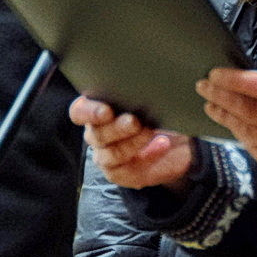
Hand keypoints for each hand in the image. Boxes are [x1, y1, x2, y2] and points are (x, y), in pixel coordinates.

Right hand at [69, 96, 192, 191]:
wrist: (177, 140)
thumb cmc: (158, 111)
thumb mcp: (151, 97)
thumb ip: (139, 91)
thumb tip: (145, 83)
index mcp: (95, 111)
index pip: (79, 112)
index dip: (89, 112)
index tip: (106, 111)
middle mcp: (96, 135)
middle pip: (96, 135)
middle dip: (117, 128)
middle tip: (135, 121)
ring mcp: (106, 157)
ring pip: (111, 154)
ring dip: (132, 143)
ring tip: (150, 132)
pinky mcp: (122, 174)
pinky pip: (130, 169)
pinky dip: (148, 156)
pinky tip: (162, 144)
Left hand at [197, 69, 256, 183]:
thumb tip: (251, 85)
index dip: (236, 81)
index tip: (215, 74)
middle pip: (250, 111)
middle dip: (222, 97)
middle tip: (204, 87)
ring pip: (248, 131)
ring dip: (226, 117)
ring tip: (211, 105)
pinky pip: (255, 150)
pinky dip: (241, 135)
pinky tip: (231, 124)